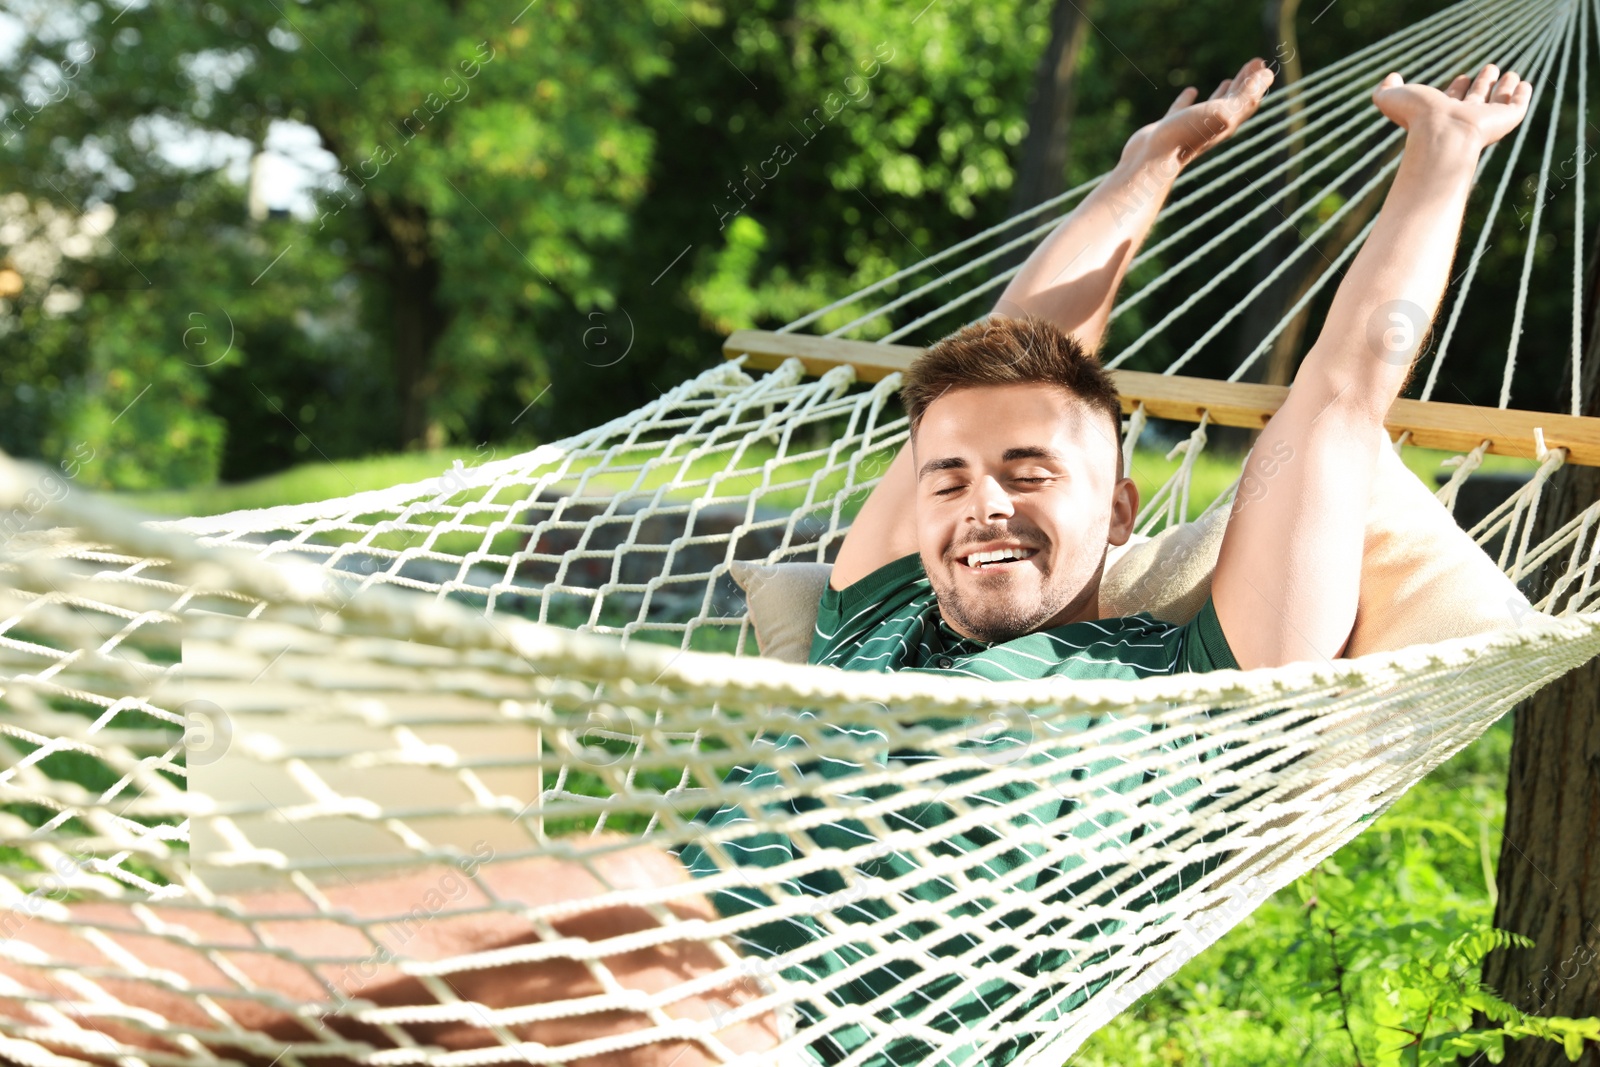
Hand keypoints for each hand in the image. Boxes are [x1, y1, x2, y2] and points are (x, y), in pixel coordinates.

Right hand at [1128, 57, 1275, 166]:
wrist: (1151, 160)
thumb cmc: (1187, 136)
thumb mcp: (1223, 112)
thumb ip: (1246, 94)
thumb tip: (1268, 75)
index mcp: (1227, 122)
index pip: (1249, 99)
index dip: (1258, 81)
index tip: (1260, 62)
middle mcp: (1212, 125)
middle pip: (1236, 102)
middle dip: (1246, 82)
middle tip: (1254, 63)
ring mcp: (1190, 127)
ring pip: (1212, 107)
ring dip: (1224, 93)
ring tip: (1228, 81)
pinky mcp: (1169, 126)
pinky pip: (1182, 110)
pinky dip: (1188, 99)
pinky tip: (1191, 92)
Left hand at [1372, 64, 1532, 148]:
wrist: (1442, 134)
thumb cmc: (1417, 116)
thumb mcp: (1392, 98)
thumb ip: (1386, 89)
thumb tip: (1391, 78)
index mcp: (1441, 113)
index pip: (1451, 99)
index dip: (1456, 88)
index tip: (1461, 77)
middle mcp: (1464, 117)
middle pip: (1476, 99)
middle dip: (1482, 83)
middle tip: (1490, 68)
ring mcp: (1486, 119)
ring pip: (1498, 101)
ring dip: (1504, 87)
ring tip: (1511, 74)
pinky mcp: (1506, 120)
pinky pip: (1518, 107)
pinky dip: (1522, 95)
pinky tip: (1525, 84)